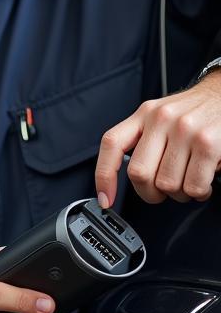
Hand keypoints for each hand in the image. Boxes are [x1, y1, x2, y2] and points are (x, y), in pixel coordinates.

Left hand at [95, 70, 220, 206]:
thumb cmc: (194, 112)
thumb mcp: (160, 116)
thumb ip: (143, 141)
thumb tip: (133, 179)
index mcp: (144, 114)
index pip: (111, 144)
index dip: (104, 176)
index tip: (105, 199)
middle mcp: (160, 119)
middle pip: (138, 173)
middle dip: (150, 193)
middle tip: (162, 192)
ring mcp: (184, 131)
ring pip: (167, 185)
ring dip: (179, 194)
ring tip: (188, 181)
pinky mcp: (208, 144)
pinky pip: (194, 186)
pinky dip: (198, 193)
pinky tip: (203, 182)